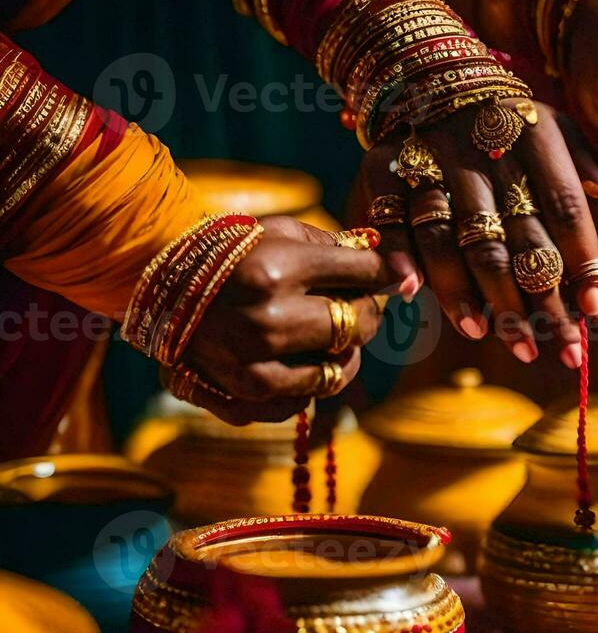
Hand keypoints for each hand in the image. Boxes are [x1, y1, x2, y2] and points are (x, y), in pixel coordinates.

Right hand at [179, 217, 394, 424]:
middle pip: (360, 325)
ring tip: (323, 334)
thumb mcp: (280, 233)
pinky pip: (307, 399)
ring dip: (343, 353)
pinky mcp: (243, 398)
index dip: (388, 275)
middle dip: (366, 313)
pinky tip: (293, 359)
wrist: (158, 289)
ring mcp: (252, 365)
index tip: (397, 277)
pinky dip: (309, 381)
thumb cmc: (233, 254)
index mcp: (276, 269)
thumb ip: (341, 248)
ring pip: (340, 370)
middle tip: (353, 304)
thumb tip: (404, 273)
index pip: (364, 274)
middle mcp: (265, 320)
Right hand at [347, 99, 597, 368]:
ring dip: (476, 296)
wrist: (420, 67)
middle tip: (561, 350)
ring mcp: (432, 160)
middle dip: (541, 302)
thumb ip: (579, 154)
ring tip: (501, 341)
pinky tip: (413, 296)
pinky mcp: (385, 168)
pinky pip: (392, 221)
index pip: (565, 208)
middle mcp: (485, 150)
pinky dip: (400, 258)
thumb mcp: (548, 117)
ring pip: (457, 240)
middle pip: (517, 238)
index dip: (582, 261)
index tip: (597, 312)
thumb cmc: (500, 113)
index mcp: (533, 136)